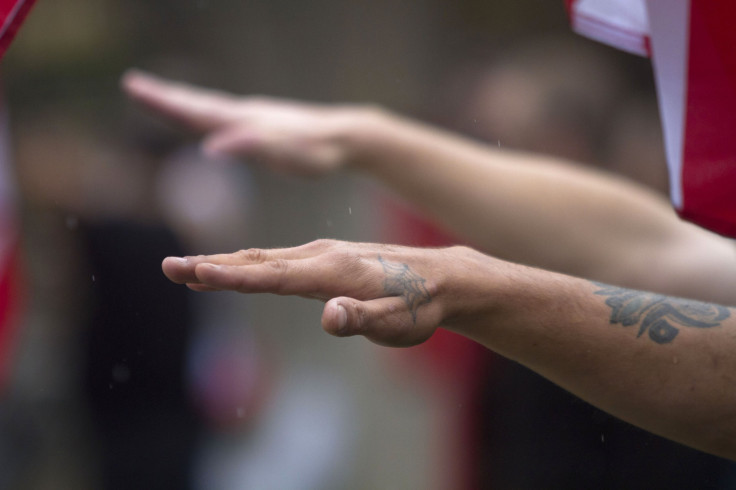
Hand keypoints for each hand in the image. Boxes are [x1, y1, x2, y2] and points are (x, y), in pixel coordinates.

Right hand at [122, 70, 370, 175]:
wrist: (346, 136)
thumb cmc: (317, 151)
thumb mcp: (285, 153)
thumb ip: (250, 147)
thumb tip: (210, 147)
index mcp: (242, 121)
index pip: (194, 111)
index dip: (163, 103)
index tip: (134, 88)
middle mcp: (244, 114)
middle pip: (196, 104)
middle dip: (163, 97)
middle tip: (132, 84)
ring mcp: (253, 117)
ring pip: (210, 107)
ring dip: (182, 101)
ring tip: (160, 94)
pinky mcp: (262, 124)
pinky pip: (225, 116)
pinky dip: (205, 112)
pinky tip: (207, 118)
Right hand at [162, 239, 493, 346]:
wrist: (443, 277)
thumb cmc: (418, 305)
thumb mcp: (397, 322)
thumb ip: (363, 318)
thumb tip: (329, 316)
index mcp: (333, 272)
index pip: (274, 276)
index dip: (233, 276)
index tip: (196, 272)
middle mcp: (323, 256)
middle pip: (258, 261)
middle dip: (212, 265)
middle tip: (170, 267)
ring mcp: (324, 253)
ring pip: (265, 258)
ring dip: (224, 262)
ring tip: (188, 268)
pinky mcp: (327, 257)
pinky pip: (279, 260)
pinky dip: (249, 263)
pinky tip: (236, 267)